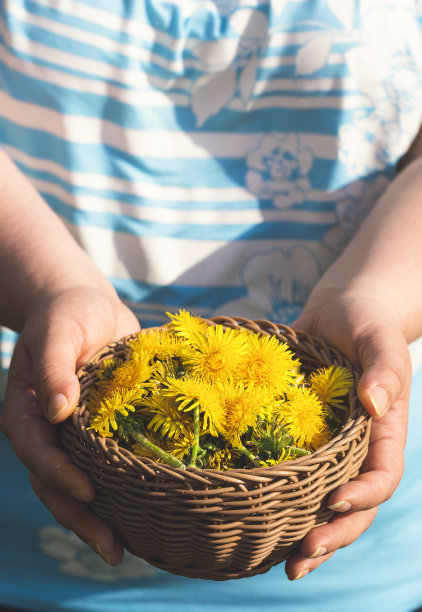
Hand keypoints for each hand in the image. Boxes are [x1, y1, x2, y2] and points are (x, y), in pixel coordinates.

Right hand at [0, 284, 139, 564]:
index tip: (90, 490)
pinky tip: (141, 513)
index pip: (38, 451)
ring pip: (76, 485)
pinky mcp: (98, 433)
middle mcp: (47, 431)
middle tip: (112, 548)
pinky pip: (103, 468)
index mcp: (28, 410)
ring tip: (122, 549)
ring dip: (96, 517)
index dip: (60, 474)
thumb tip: (57, 410)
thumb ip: (55, 367)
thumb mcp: (60, 331)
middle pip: (54, 483)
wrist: (87, 307)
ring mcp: (72, 437)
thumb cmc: (69, 313)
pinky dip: (116, 492)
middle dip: (79, 517)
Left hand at [285, 291, 410, 579]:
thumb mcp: (379, 339)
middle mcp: (356, 449)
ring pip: (322, 502)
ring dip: (307, 535)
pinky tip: (254, 523)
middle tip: (301, 557)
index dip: (363, 496)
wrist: (339, 314)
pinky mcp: (300, 441)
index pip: (381, 475)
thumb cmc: (364, 323)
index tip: (333, 502)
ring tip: (284, 564)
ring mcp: (328, 449)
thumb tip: (375, 404)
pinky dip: (280, 503)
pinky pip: (293, 478)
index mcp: (382, 432)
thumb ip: (384, 369)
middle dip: (333, 535)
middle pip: (354, 505)